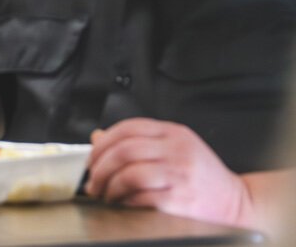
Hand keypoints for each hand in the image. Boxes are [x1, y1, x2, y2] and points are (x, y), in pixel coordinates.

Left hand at [85, 119, 253, 225]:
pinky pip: (142, 197)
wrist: (238, 203)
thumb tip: (98, 137)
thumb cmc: (203, 177)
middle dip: (100, 167)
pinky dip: (126, 201)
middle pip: (124, 150)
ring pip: (130, 173)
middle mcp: (177, 151)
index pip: (128, 127)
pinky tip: (123, 203)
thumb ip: (139, 141)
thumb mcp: (175, 148)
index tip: (92, 158)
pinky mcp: (180, 200)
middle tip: (93, 181)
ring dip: (110, 186)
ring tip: (106, 194)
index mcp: (174, 133)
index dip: (103, 143)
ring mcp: (180, 175)